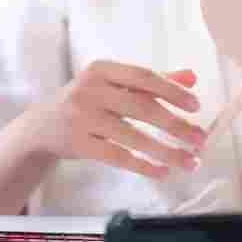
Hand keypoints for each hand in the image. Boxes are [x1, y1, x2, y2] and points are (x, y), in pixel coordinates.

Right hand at [19, 61, 204, 178]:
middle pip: (141, 107)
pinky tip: (162, 171)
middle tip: (201, 139)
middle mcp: (90, 90)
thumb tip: (192, 77)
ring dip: (165, 150)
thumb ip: (150, 81)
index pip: (143, 77)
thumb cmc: (84, 102)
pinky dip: (142, 165)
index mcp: (102, 70)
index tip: (196, 106)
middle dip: (175, 124)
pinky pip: (117, 156)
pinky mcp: (78, 143)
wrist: (40, 126)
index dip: (172, 91)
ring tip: (190, 161)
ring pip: (132, 136)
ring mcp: (82, 118)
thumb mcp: (111, 84)